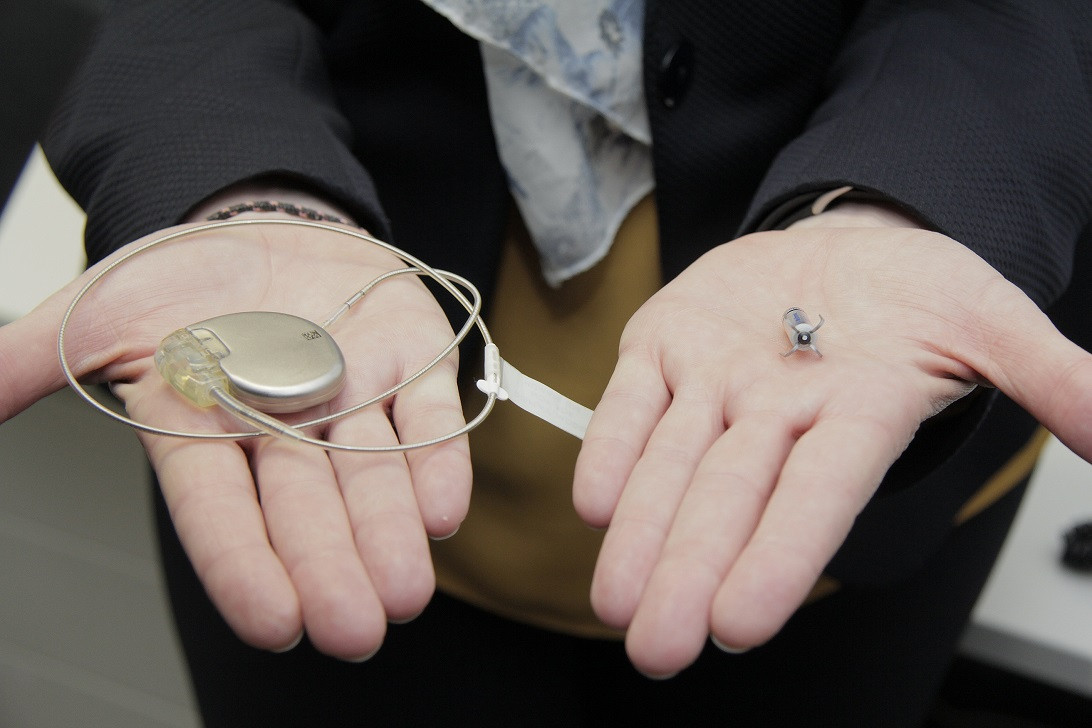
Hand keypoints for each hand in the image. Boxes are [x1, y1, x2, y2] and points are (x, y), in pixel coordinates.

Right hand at [0, 217, 470, 659]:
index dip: (244, 564)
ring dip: (391, 531)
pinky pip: (431, 415)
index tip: (273, 623)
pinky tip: (443, 512)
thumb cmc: (186, 278)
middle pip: (306, 507)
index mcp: (208, 431)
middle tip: (352, 630)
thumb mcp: (98, 313)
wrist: (263, 223)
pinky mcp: (412, 360)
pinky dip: (439, 459)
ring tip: (404, 591)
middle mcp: (285, 428)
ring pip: (375, 474)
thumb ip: (32, 360)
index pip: (220, 510)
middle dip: (330, 567)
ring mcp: (355, 395)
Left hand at [573, 204, 1091, 676]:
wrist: (841, 245)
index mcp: (854, 413)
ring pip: (672, 462)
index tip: (743, 624)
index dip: (781, 554)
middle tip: (659, 647)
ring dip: (641, 529)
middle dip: (691, 571)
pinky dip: (612, 445)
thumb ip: (1045, 374)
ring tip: (616, 599)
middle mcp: (777, 411)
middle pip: (731, 498)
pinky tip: (593, 502)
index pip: (818, 495)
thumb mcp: (987, 317)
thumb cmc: (910, 293)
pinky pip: (631, 399)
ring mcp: (714, 379)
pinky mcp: (665, 344)